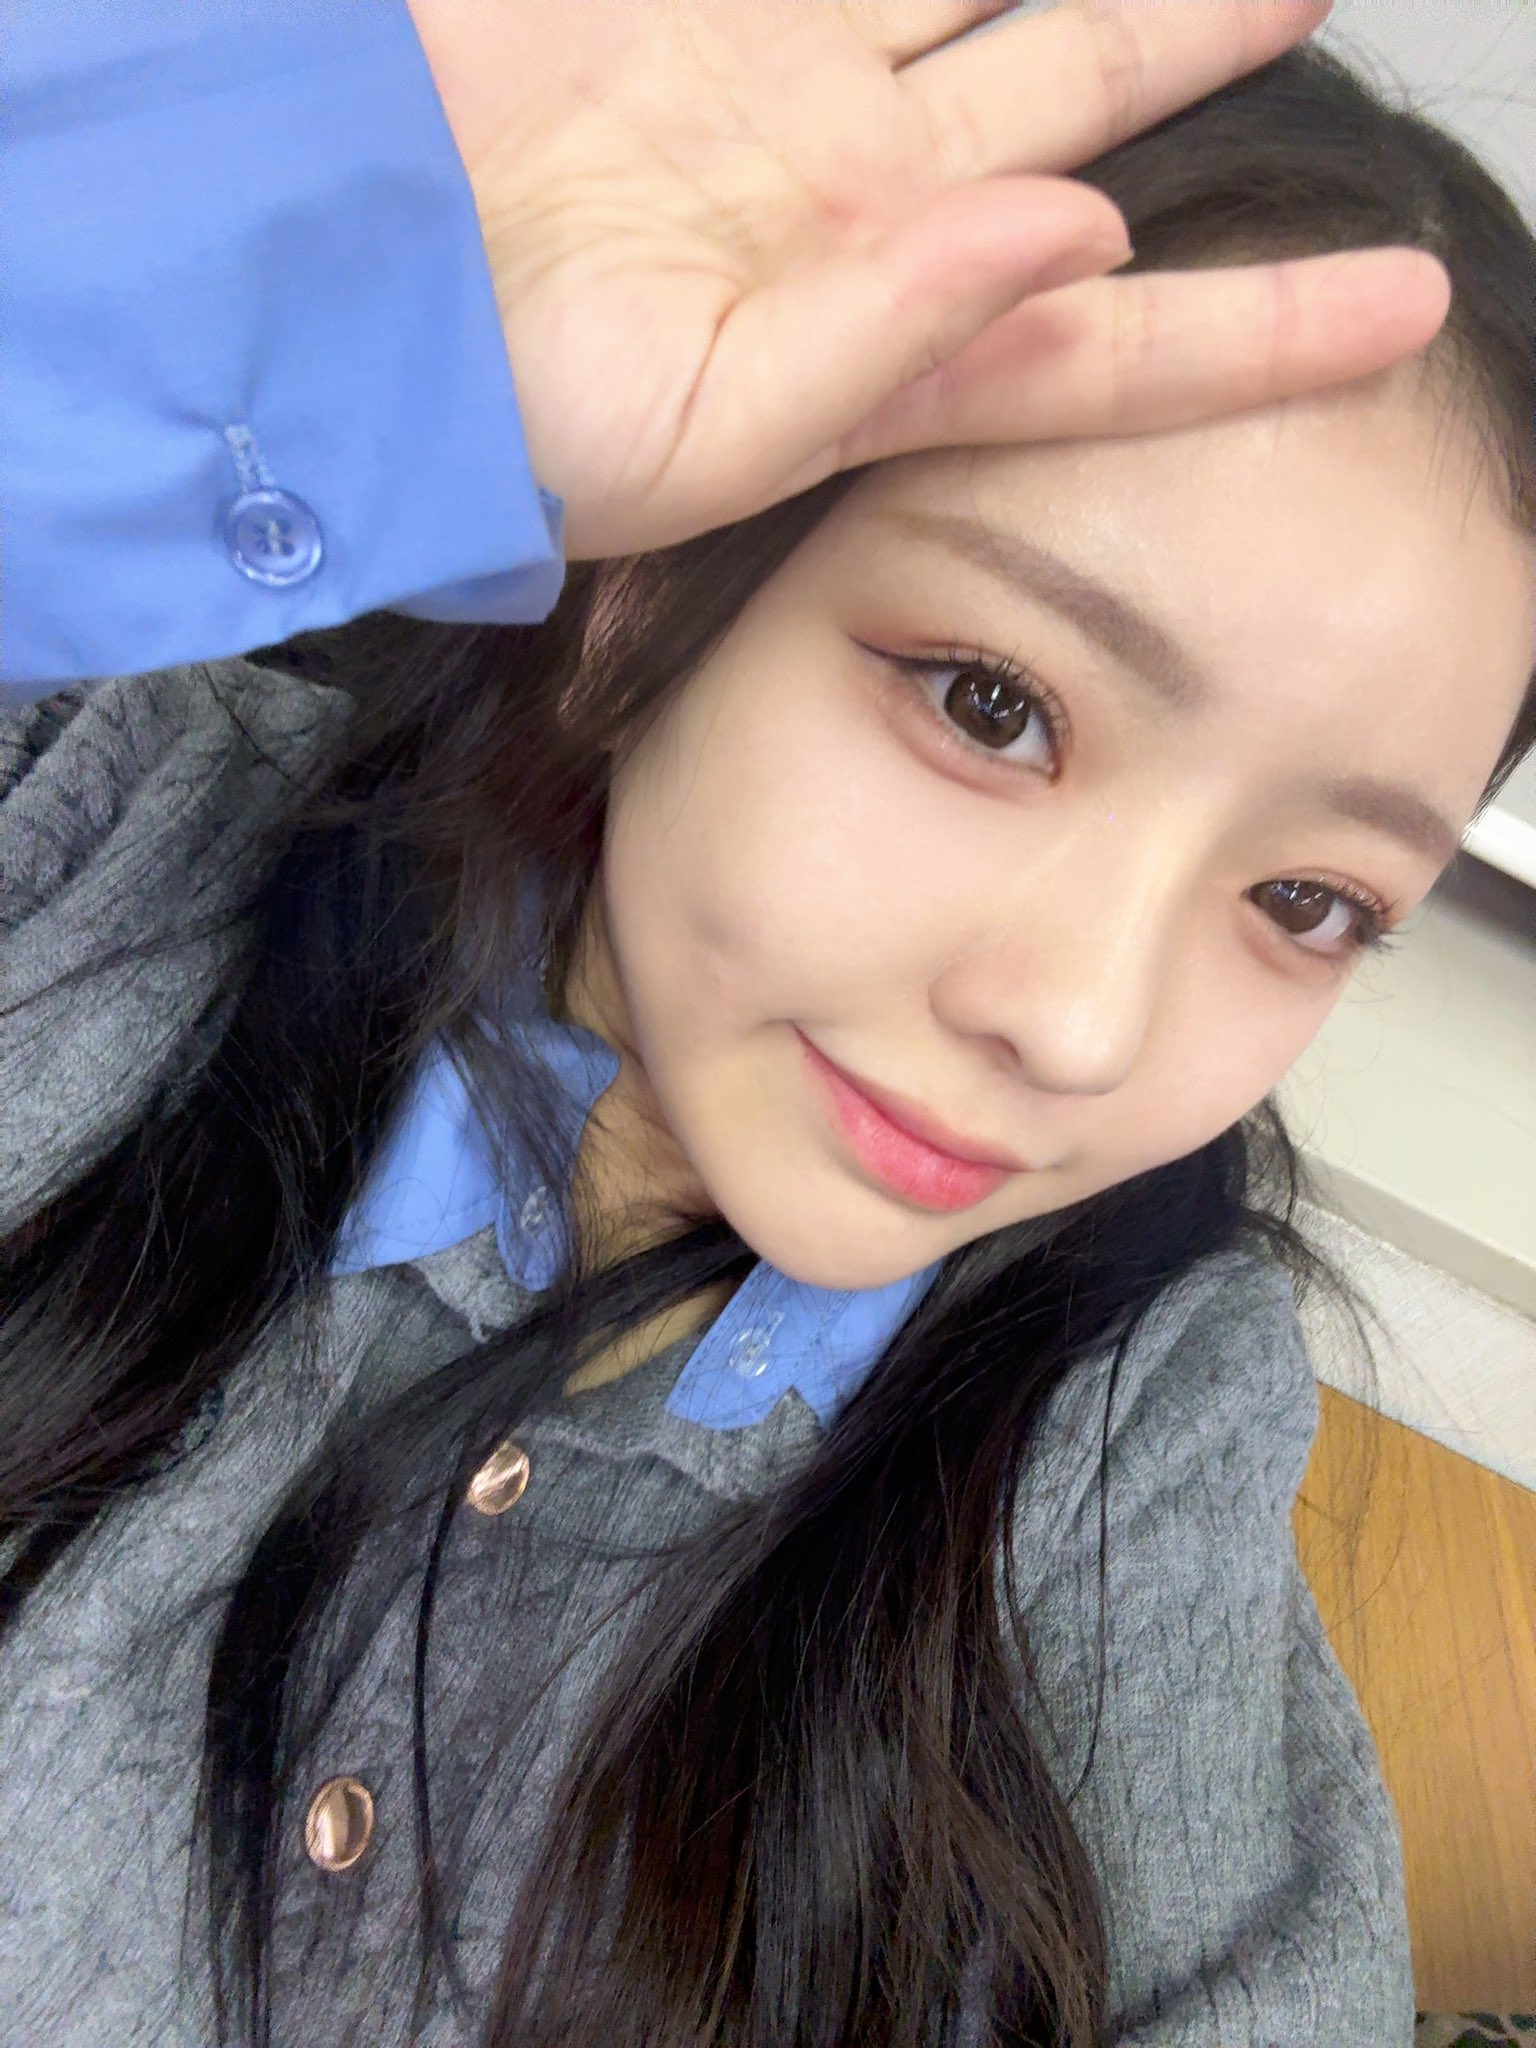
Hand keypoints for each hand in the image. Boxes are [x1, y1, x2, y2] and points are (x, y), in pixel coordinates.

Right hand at [406, 0, 1451, 561]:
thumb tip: (1087, 233)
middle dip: (1201, 43)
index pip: (1109, 345)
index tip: (1402, 308)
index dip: (1258, 331)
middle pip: (1077, 105)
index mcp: (875, 347)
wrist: (318, 295)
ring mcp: (779, 91)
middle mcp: (856, 209)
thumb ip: (888, 342)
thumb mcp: (696, 430)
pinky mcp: (687, 3)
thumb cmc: (491, 419)